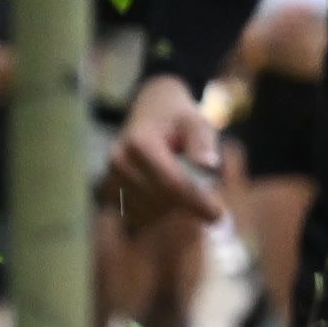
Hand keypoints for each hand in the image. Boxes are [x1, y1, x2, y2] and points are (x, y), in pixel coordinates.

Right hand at [104, 72, 226, 228]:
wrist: (151, 111)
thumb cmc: (179, 119)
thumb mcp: (197, 122)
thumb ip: (202, 142)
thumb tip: (208, 165)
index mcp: (140, 143)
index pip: (171, 182)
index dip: (196, 201)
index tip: (218, 213)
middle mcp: (120, 161)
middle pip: (160, 199)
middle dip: (188, 207)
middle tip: (213, 211)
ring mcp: (110, 177)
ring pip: (147, 211)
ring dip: (173, 211)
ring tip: (190, 198)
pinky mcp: (108, 190)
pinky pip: (135, 215)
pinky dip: (156, 214)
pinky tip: (171, 203)